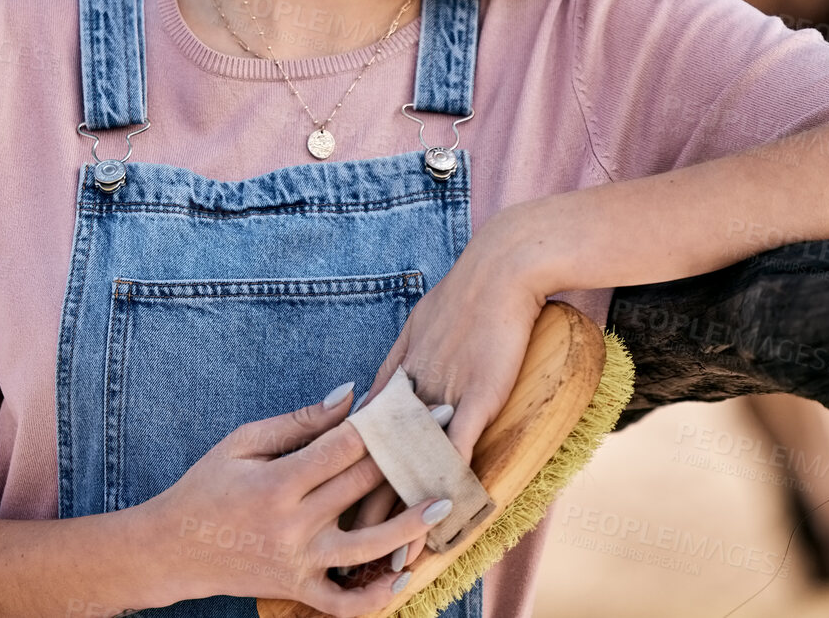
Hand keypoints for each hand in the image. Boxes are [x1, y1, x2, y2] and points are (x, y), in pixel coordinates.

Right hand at [140, 383, 457, 615]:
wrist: (171, 549)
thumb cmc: (207, 486)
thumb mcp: (243, 442)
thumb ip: (299, 422)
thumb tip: (349, 393)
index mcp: (277, 482)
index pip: (345, 446)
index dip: (387, 422)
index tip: (423, 402)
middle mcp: (292, 524)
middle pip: (362, 487)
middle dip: (407, 457)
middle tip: (448, 433)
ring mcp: (298, 561)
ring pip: (367, 548)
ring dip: (410, 527)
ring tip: (444, 505)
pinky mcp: (298, 589)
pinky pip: (344, 602)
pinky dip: (376, 596)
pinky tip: (406, 575)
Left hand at [342, 205, 551, 574]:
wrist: (502, 266)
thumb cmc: (469, 291)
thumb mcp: (423, 325)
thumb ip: (406, 359)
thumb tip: (390, 383)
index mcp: (395, 373)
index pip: (361, 437)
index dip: (344, 475)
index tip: (327, 505)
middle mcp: (408, 390)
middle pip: (375, 462)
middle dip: (360, 511)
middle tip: (343, 551)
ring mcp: (439, 398)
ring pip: (410, 469)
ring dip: (401, 519)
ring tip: (390, 561)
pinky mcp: (475, 401)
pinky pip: (454, 457)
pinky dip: (444, 495)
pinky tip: (440, 526)